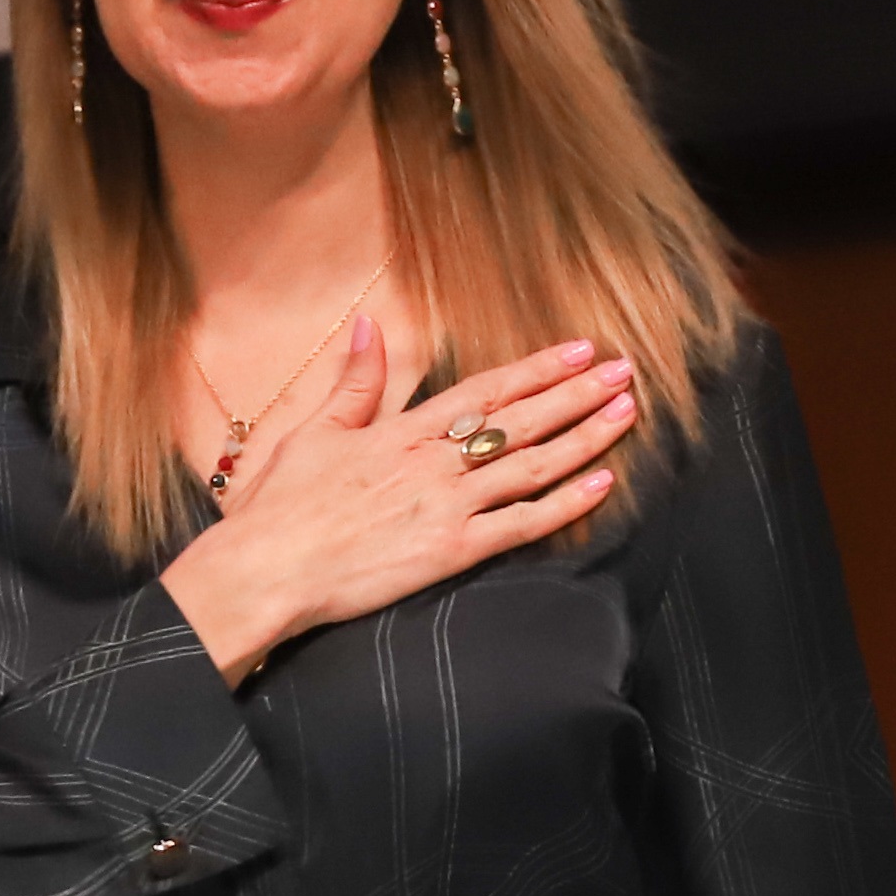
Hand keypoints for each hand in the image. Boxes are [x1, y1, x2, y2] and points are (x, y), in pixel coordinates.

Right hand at [162, 327, 630, 682]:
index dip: (537, 369)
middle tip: (625, 371)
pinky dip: (566, 503)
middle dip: (578, 393)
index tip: (580, 351)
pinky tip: (602, 484)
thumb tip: (368, 325)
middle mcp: (434, 460)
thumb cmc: (281, 507)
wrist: (267, 569)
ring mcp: (447, 504)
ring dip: (585, 436)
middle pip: (522, 419)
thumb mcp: (314, 432)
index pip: (486, 390)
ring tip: (627, 413)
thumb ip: (354, 382)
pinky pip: (522, 524)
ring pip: (533, 463)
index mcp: (402, 430)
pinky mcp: (452, 550)